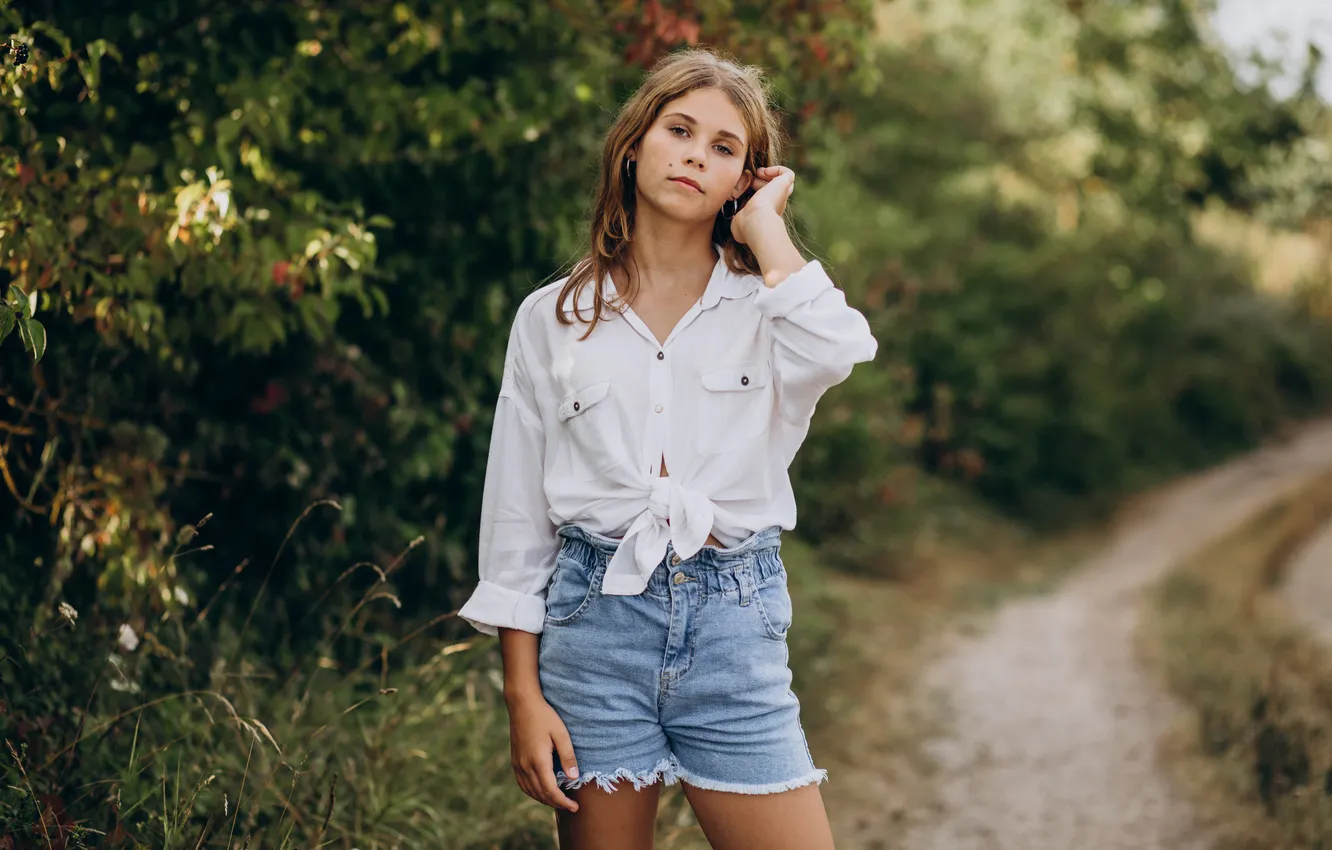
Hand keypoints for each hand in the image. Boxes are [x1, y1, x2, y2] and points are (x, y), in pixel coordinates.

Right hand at [507, 691, 580, 812]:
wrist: (522, 704)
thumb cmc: (544, 716)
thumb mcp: (561, 734)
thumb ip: (568, 756)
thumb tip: (573, 778)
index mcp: (538, 761)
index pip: (551, 791)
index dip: (563, 802)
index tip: (575, 807)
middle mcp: (525, 766)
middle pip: (541, 794)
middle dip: (556, 803)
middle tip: (570, 806)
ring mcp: (518, 764)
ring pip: (530, 791)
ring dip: (544, 799)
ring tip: (558, 801)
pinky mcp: (515, 761)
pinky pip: (523, 784)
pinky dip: (533, 792)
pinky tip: (541, 791)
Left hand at [729, 165, 794, 245]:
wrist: (755, 221)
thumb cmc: (744, 225)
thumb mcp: (737, 222)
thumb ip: (738, 217)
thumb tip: (737, 215)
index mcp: (766, 215)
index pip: (766, 204)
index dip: (757, 195)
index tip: (745, 191)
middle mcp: (777, 206)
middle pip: (775, 193)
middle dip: (763, 184)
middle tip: (752, 182)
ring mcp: (782, 196)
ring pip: (783, 183)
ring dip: (770, 176)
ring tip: (758, 174)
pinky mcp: (784, 185)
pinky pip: (787, 174)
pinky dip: (777, 169)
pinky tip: (764, 172)